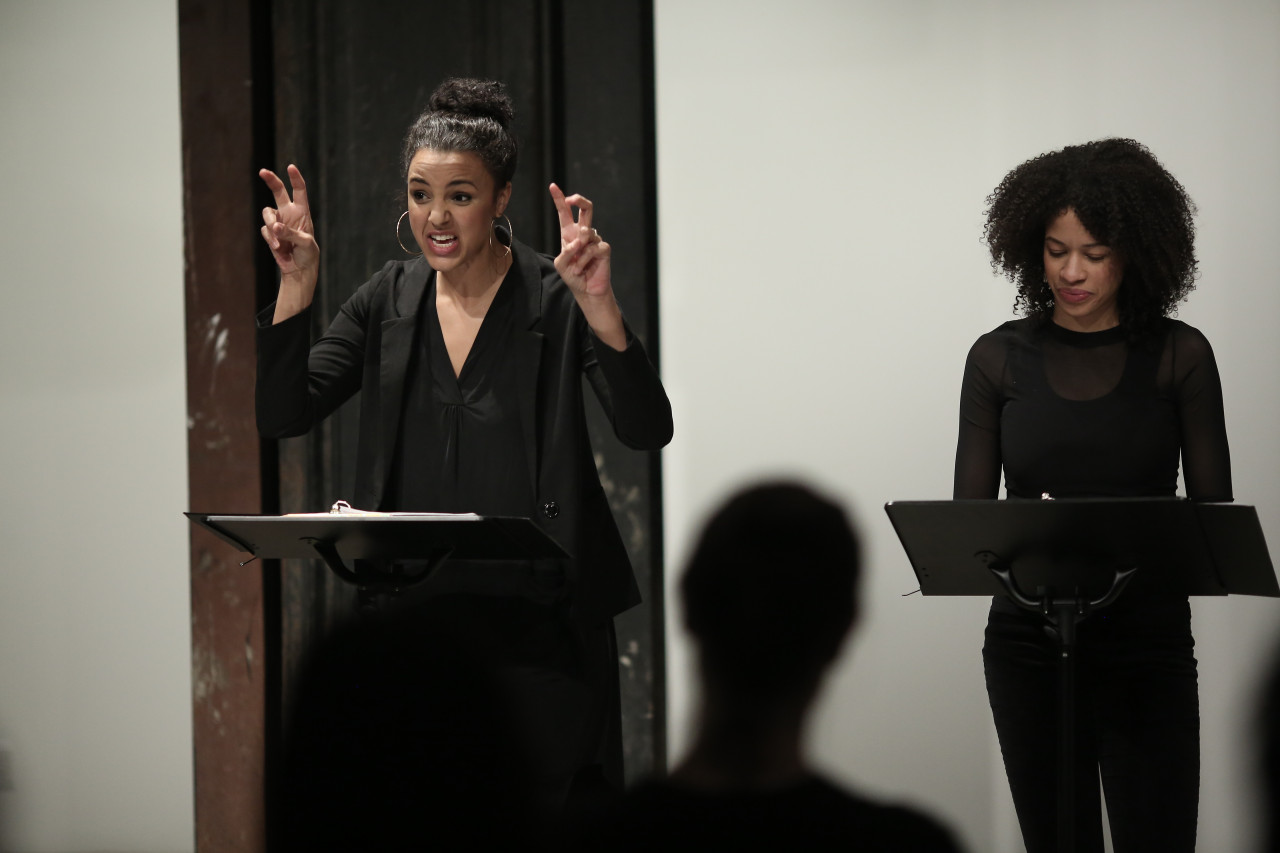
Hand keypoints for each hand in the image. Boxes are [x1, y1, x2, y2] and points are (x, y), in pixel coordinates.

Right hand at [259, 164, 317, 280]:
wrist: (299, 269)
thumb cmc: (308, 254)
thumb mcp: (305, 243)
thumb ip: (291, 233)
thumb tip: (275, 227)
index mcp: (302, 211)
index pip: (299, 191)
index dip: (295, 178)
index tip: (291, 167)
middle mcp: (289, 213)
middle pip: (278, 191)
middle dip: (271, 180)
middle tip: (262, 171)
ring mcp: (278, 222)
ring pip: (267, 213)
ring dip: (271, 225)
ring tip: (278, 241)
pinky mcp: (270, 233)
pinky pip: (265, 230)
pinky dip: (270, 238)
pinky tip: (278, 248)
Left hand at [550, 183, 610, 298]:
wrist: (587, 290)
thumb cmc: (573, 275)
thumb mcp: (561, 264)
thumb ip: (566, 251)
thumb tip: (579, 240)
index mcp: (570, 233)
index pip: (565, 213)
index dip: (559, 199)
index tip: (552, 186)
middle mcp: (583, 233)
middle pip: (586, 208)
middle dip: (579, 200)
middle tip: (570, 199)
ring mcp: (595, 240)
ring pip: (586, 233)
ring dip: (577, 252)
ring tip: (576, 266)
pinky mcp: (604, 249)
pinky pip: (592, 248)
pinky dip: (584, 260)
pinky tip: (583, 269)